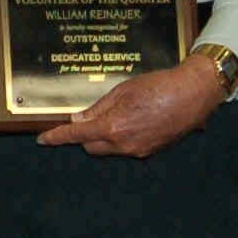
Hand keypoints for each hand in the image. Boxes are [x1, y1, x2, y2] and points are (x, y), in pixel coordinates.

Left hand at [37, 55, 222, 157]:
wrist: (194, 94)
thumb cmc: (159, 85)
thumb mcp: (123, 90)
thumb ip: (98, 108)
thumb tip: (79, 120)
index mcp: (113, 128)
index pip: (76, 136)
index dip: (56, 138)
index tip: (43, 140)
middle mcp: (124, 145)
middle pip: (91, 147)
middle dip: (84, 135)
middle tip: (88, 118)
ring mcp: (138, 150)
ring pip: (109, 149)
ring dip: (104, 137)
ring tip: (117, 115)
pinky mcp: (150, 151)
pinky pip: (127, 148)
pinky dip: (121, 138)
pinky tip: (133, 120)